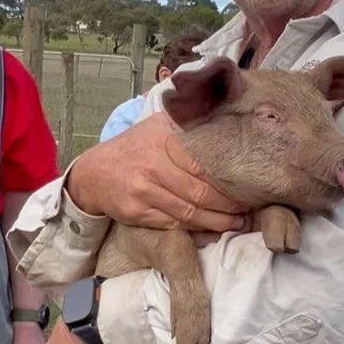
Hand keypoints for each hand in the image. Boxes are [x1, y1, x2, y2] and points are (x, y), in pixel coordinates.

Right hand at [67, 111, 247, 233]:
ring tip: (238, 222)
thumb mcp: (157, 126)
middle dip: (228, 205)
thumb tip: (225, 114)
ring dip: (217, 221)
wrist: (94, 173)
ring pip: (189, 213)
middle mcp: (152, 166)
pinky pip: (173, 225)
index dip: (228, 180)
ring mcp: (144, 192)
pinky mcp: (137, 213)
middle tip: (250, 209)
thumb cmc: (135, 148)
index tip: (249, 186)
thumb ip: (187, 122)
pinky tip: (213, 229)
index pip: (203, 165)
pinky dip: (196, 230)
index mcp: (162, 142)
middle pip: (199, 192)